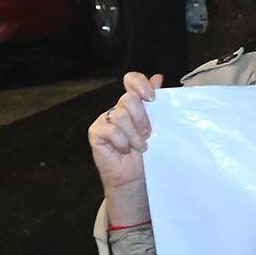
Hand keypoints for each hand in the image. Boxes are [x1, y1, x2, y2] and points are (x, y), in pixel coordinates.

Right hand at [88, 70, 162, 205]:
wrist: (136, 177)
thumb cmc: (149, 153)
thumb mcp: (158, 126)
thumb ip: (156, 103)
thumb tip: (158, 77)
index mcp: (134, 104)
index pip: (132, 80)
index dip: (140, 84)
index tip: (152, 98)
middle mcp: (119, 108)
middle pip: (129, 99)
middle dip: (143, 119)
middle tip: (149, 134)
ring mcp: (105, 120)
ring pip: (121, 114)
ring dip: (135, 134)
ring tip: (140, 146)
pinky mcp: (96, 132)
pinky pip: (110, 130)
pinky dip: (122, 142)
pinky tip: (125, 150)